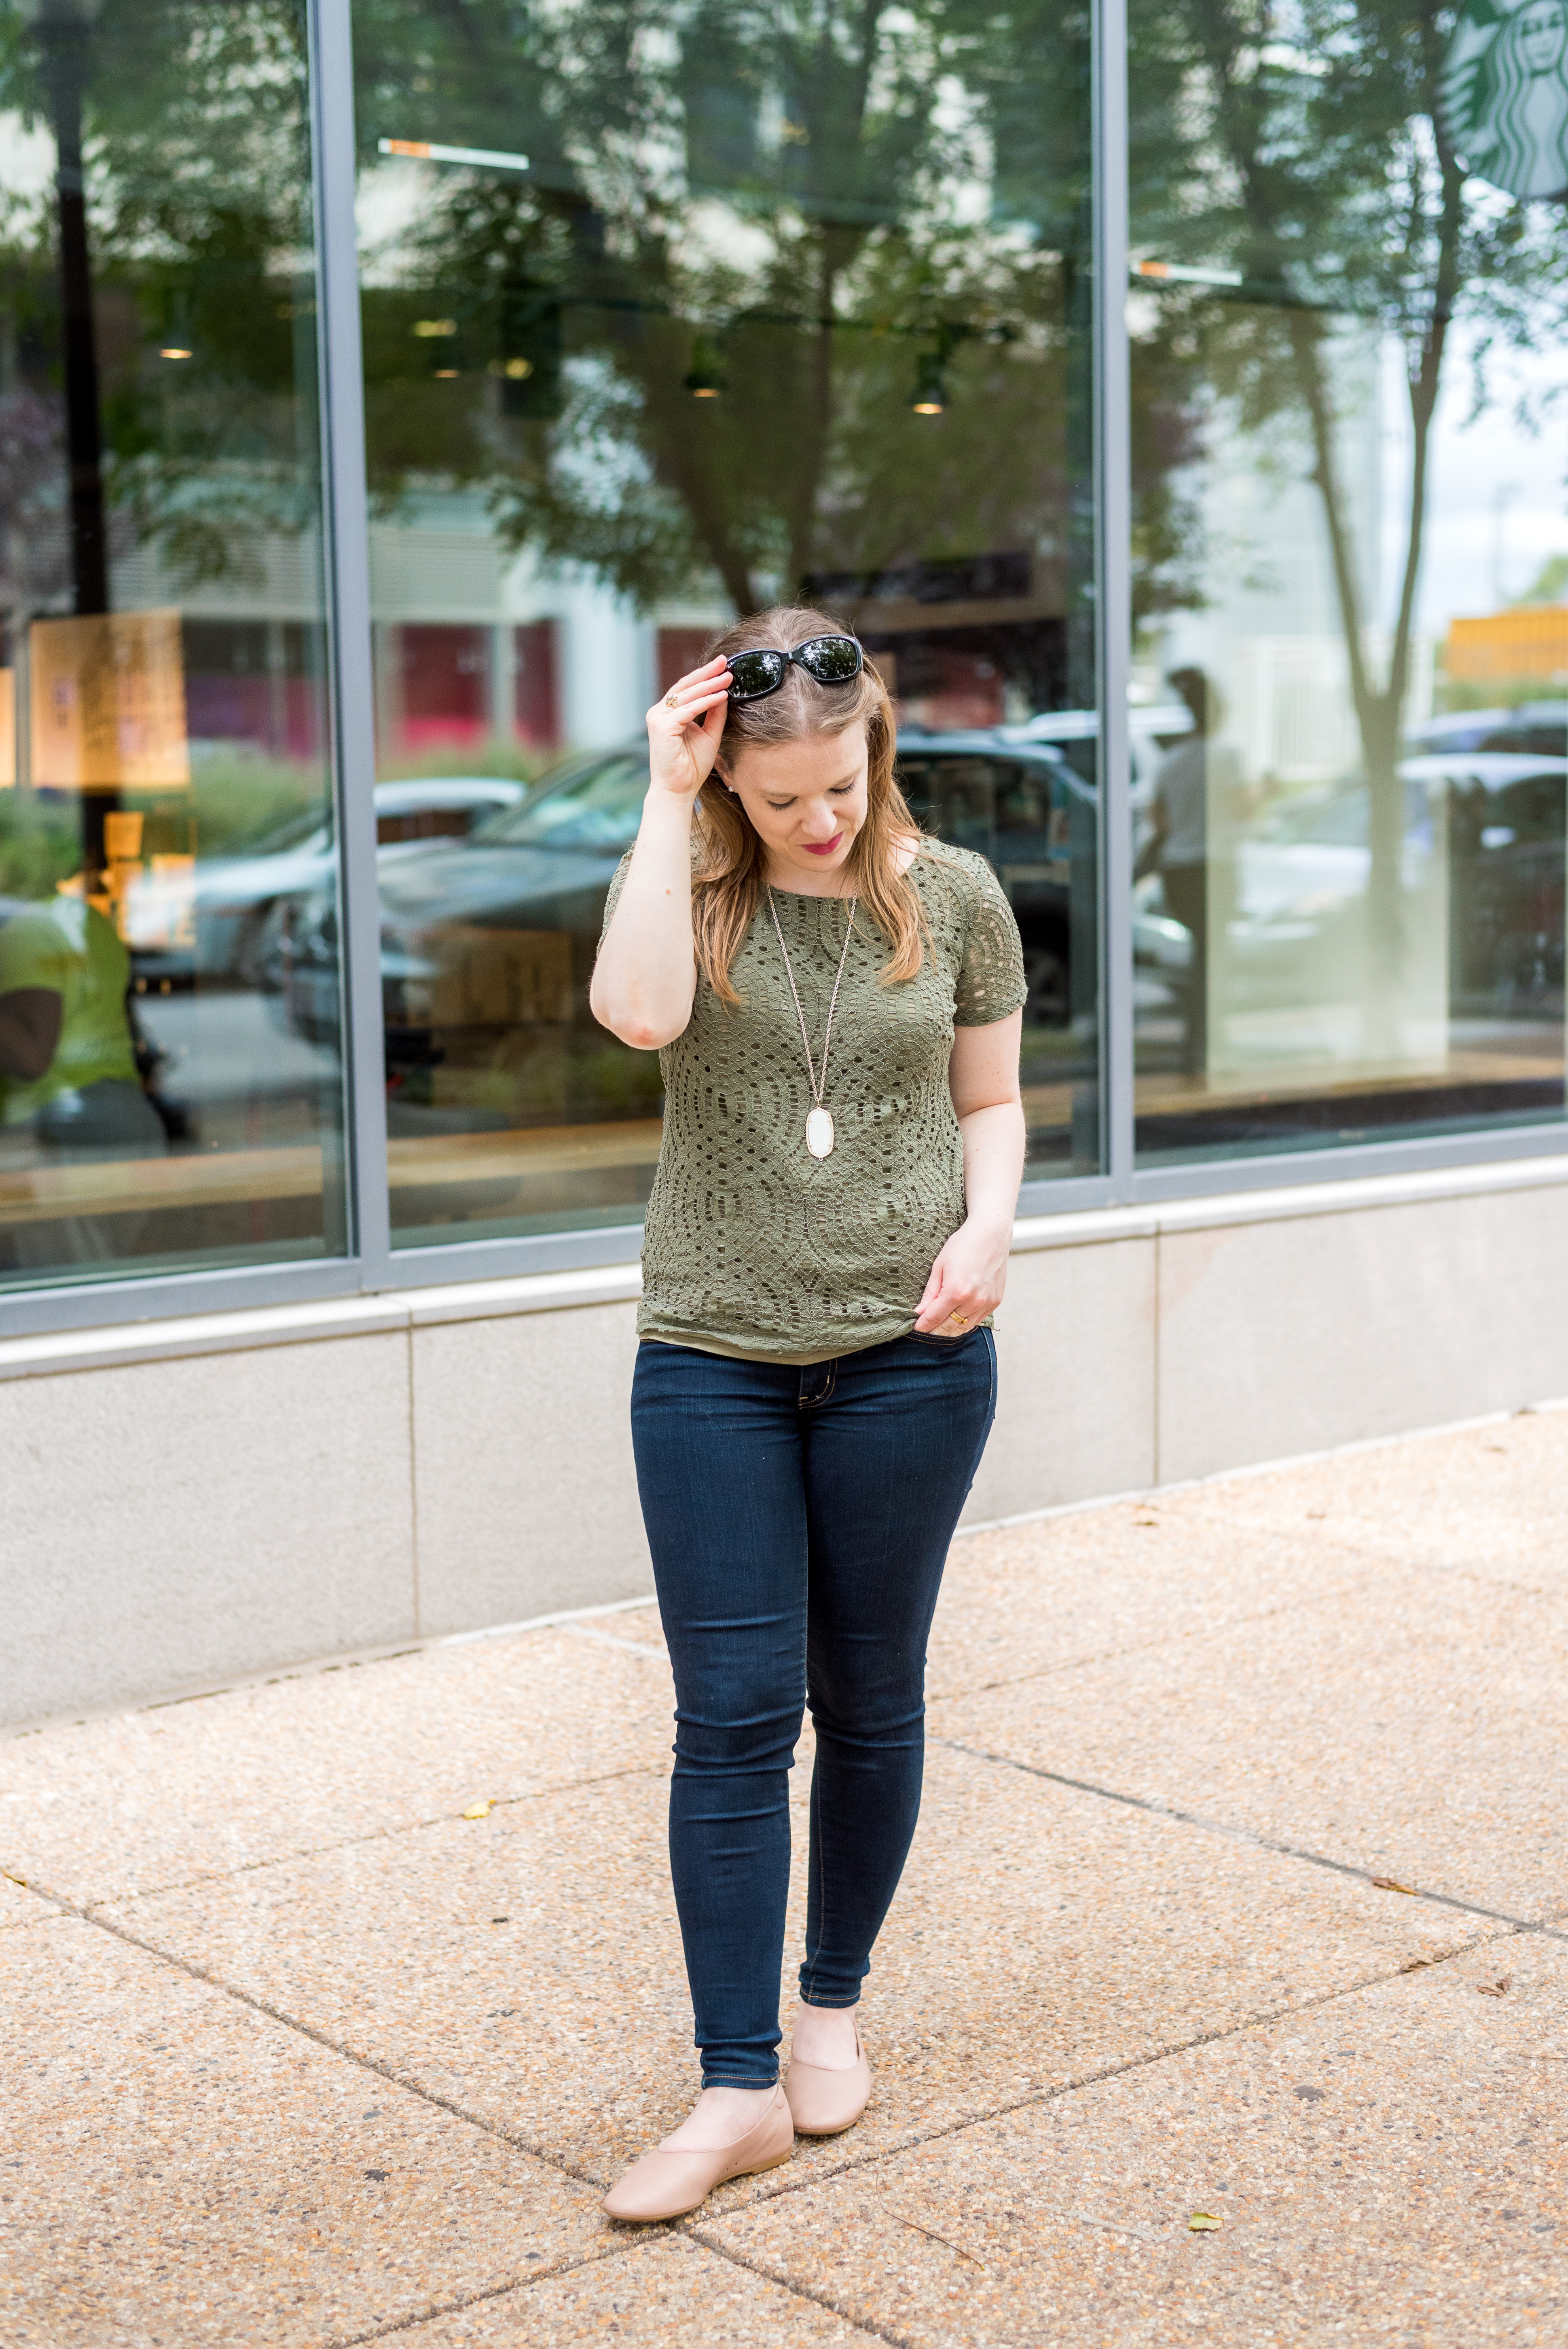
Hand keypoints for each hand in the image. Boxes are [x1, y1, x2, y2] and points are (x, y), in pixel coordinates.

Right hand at [647, 656, 731, 799]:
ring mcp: (658, 718)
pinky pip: (688, 710)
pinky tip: (721, 696)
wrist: (678, 790)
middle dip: (707, 673)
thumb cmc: (691, 767)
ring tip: (728, 677)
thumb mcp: (708, 735)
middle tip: (725, 661)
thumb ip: (714, 714)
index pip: (686, 688)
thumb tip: (724, 693)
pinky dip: (706, 702)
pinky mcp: (662, 727)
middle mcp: (659, 713)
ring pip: (687, 695)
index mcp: (667, 713)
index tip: (723, 665)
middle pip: (685, 686)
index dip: (704, 675)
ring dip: (710, 685)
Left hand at [914, 1217, 1009, 1334]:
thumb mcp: (939, 1266)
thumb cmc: (963, 1245)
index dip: (922, 1326)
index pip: (934, 1318)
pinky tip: (956, 1316)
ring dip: (949, 1329)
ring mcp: (987, 1303)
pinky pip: (977, 1321)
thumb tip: (920, 1312)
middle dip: (934, 1330)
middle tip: (925, 1328)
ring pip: (964, 1328)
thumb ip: (930, 1293)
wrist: (991, 1234)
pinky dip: (965, 1322)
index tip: (915, 1328)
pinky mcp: (996, 1302)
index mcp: (956, 1291)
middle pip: (949, 1327)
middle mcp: (973, 1301)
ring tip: (939, 1325)